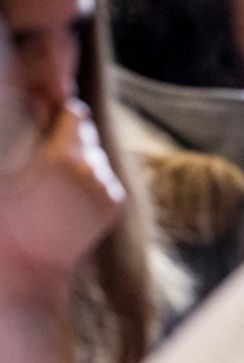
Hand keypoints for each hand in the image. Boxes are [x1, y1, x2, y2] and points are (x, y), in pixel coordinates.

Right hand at [0, 98, 124, 289]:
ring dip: (81, 159)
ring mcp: (104, 187)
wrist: (30, 263)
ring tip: (57, 184)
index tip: (55, 116)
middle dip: (71, 136)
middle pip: (89, 132)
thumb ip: (23, 129)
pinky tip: (70, 199)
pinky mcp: (114, 201)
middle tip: (51, 156)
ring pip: (96, 155)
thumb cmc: (7, 214)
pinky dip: (92, 182)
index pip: (75, 113)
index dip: (63, 114)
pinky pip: (105, 178)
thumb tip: (41, 99)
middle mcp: (87, 170)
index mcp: (56, 159)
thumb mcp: (6, 169)